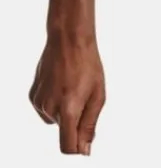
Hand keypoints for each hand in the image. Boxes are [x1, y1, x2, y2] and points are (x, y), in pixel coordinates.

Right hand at [29, 37, 105, 154]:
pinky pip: (46, 109)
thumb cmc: (88, 64)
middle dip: (75, 120)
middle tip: (85, 95)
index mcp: (69, 108)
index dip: (77, 148)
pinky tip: (62, 83)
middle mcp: (49, 108)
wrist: (68, 40)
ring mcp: (38, 102)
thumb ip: (90, 124)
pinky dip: (54, 102)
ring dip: (65, 110)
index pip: (67, 146)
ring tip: (73, 86)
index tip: (85, 145)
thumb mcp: (98, 94)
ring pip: (55, 119)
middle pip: (64, 130)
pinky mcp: (32, 96)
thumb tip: (84, 150)